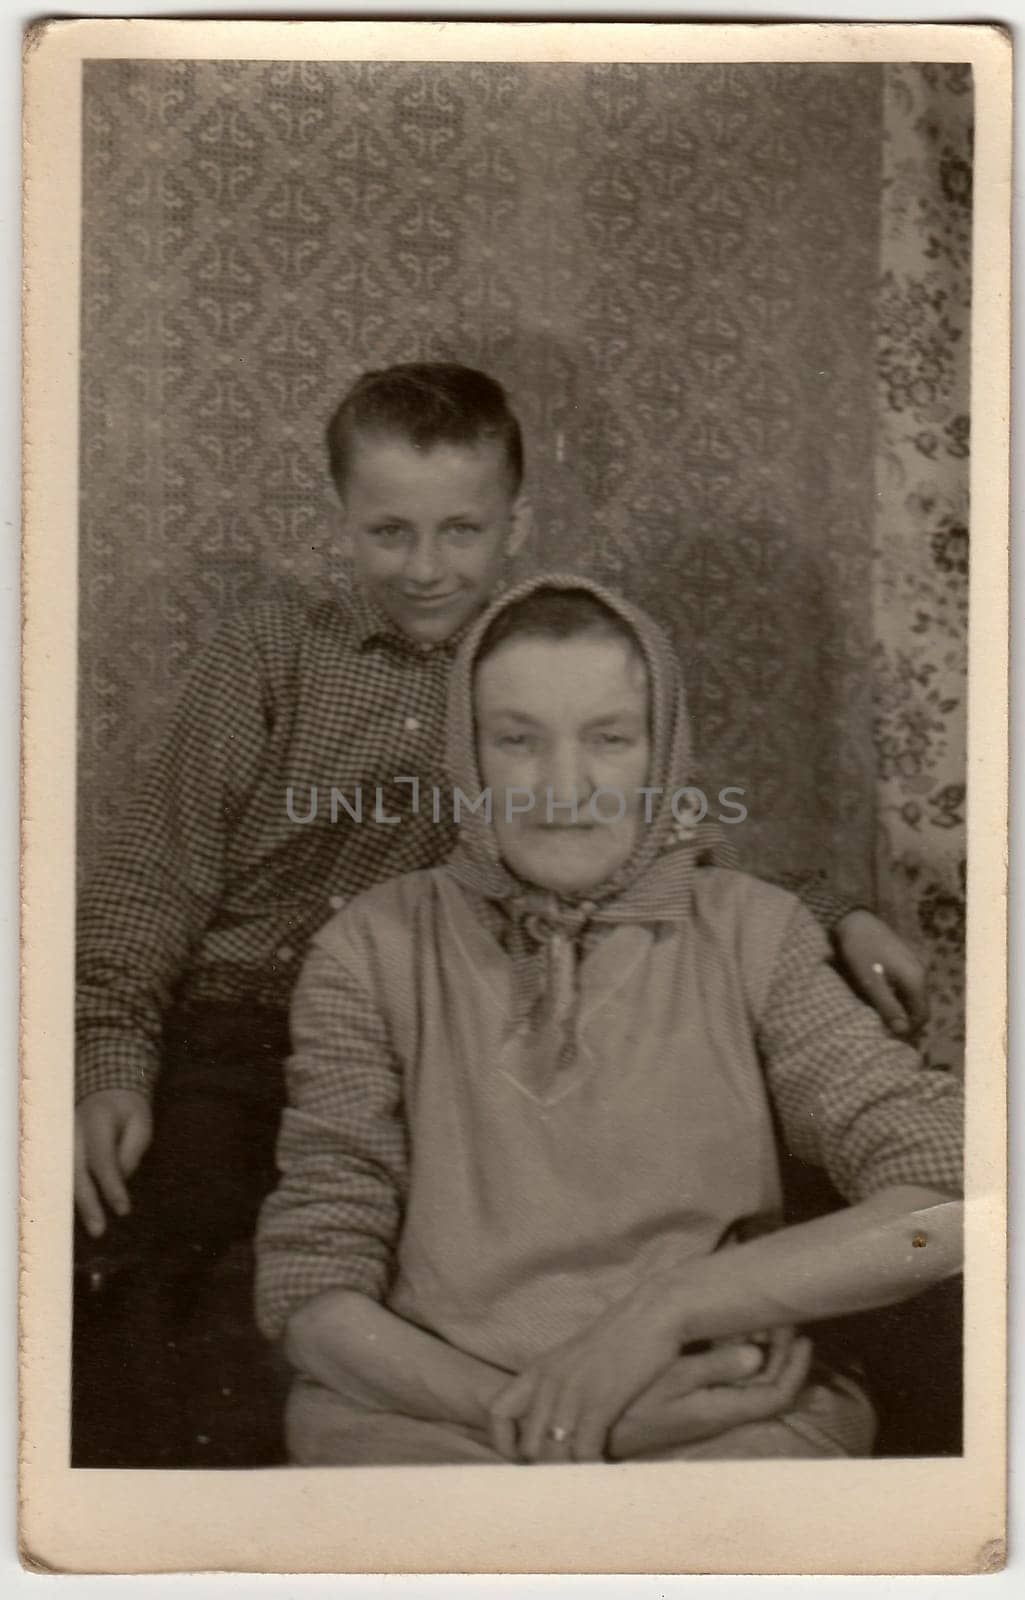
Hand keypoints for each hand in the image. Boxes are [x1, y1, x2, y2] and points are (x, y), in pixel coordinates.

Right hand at [74, 1089, 152, 1236]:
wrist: (106, 1095)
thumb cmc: (128, 1113)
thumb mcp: (140, 1125)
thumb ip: (131, 1151)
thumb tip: (119, 1181)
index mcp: (96, 1121)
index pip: (102, 1160)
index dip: (112, 1187)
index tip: (123, 1210)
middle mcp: (73, 1133)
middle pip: (77, 1173)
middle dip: (88, 1204)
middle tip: (99, 1230)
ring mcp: (62, 1143)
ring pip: (66, 1179)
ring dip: (77, 1205)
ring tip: (91, 1229)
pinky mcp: (60, 1152)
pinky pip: (64, 1178)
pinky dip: (71, 1198)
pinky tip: (81, 1217)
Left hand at [488, 1286, 681, 1462]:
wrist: (653, 1313)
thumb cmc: (620, 1337)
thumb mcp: (576, 1358)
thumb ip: (560, 1384)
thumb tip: (557, 1421)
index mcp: (539, 1370)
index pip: (498, 1413)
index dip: (504, 1443)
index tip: (524, 1460)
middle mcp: (549, 1382)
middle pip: (528, 1446)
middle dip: (544, 1470)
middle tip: (566, 1478)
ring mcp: (573, 1393)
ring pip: (553, 1456)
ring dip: (569, 1475)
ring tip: (584, 1484)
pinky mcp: (600, 1402)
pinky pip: (583, 1452)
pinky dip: (591, 1470)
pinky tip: (604, 1472)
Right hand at [608, 1330, 812, 1459]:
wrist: (600, 1430)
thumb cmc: (634, 1405)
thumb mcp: (673, 1381)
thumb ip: (714, 1367)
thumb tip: (758, 1355)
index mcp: (723, 1409)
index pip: (778, 1394)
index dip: (795, 1367)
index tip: (801, 1336)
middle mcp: (723, 1413)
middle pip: (769, 1386)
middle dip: (782, 1353)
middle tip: (784, 1318)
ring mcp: (710, 1409)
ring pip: (751, 1384)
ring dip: (763, 1353)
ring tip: (762, 1319)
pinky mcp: (696, 1403)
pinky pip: (732, 1381)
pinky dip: (739, 1357)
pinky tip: (728, 1333)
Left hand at [834, 909, 929, 1037]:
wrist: (854, 919)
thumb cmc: (860, 950)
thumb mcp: (870, 981)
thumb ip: (887, 1006)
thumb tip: (903, 1030)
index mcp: (915, 979)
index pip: (923, 1014)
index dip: (910, 1030)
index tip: (892, 1037)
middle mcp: (920, 971)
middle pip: (919, 1005)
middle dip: (906, 1020)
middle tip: (885, 1029)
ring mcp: (914, 964)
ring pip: (913, 995)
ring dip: (901, 1008)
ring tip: (881, 1015)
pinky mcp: (904, 959)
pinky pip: (906, 984)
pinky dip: (898, 995)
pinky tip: (881, 997)